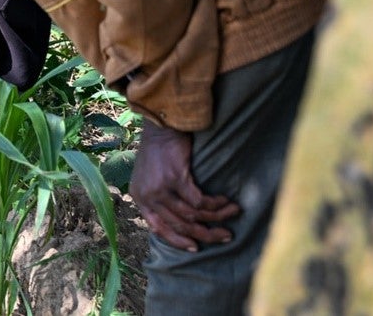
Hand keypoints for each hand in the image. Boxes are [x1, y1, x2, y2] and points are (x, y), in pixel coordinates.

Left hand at [129, 123, 240, 251]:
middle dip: (205, 234)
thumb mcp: (150, 176)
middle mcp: (147, 196)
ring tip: (233, 214)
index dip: (178, 240)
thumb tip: (178, 221)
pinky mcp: (175, 178)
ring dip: (216, 217)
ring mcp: (160, 188)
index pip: (158, 228)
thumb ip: (159, 197)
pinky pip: (200, 201)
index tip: (196, 248)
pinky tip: (226, 201)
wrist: (162, 124)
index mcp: (139, 197)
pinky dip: (215, 204)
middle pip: (179, 224)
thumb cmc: (160, 149)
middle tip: (225, 236)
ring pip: (193, 215)